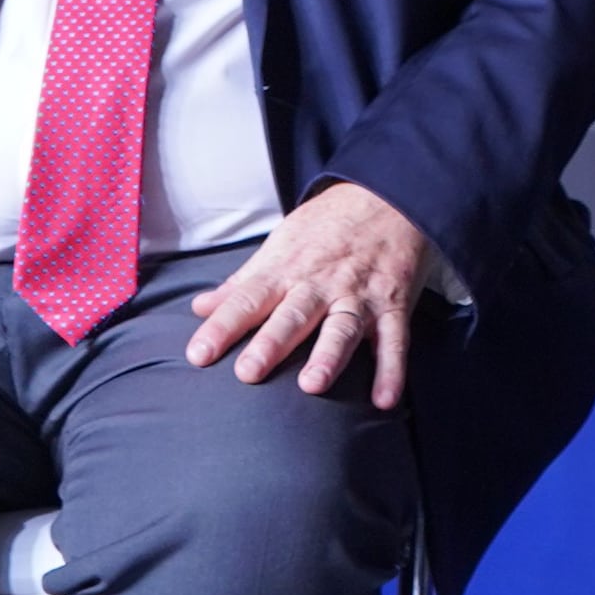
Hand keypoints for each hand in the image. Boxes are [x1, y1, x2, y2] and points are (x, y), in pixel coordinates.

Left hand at [187, 182, 429, 405]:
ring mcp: (360, 294)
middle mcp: (321, 283)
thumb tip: (200, 308)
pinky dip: (392, 370)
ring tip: (312, 385)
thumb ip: (243, 282)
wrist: (388, 196)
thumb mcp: (281, 243)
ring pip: (343, 327)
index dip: (222, 327)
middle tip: (248, 372)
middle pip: (293, 315)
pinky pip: (395, 340)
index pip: (248, 300)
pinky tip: (385, 399)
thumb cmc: (327, 226)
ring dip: (329, 356)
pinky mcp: (394, 304)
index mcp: (287, 270)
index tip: (199, 355)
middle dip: (271, 343)